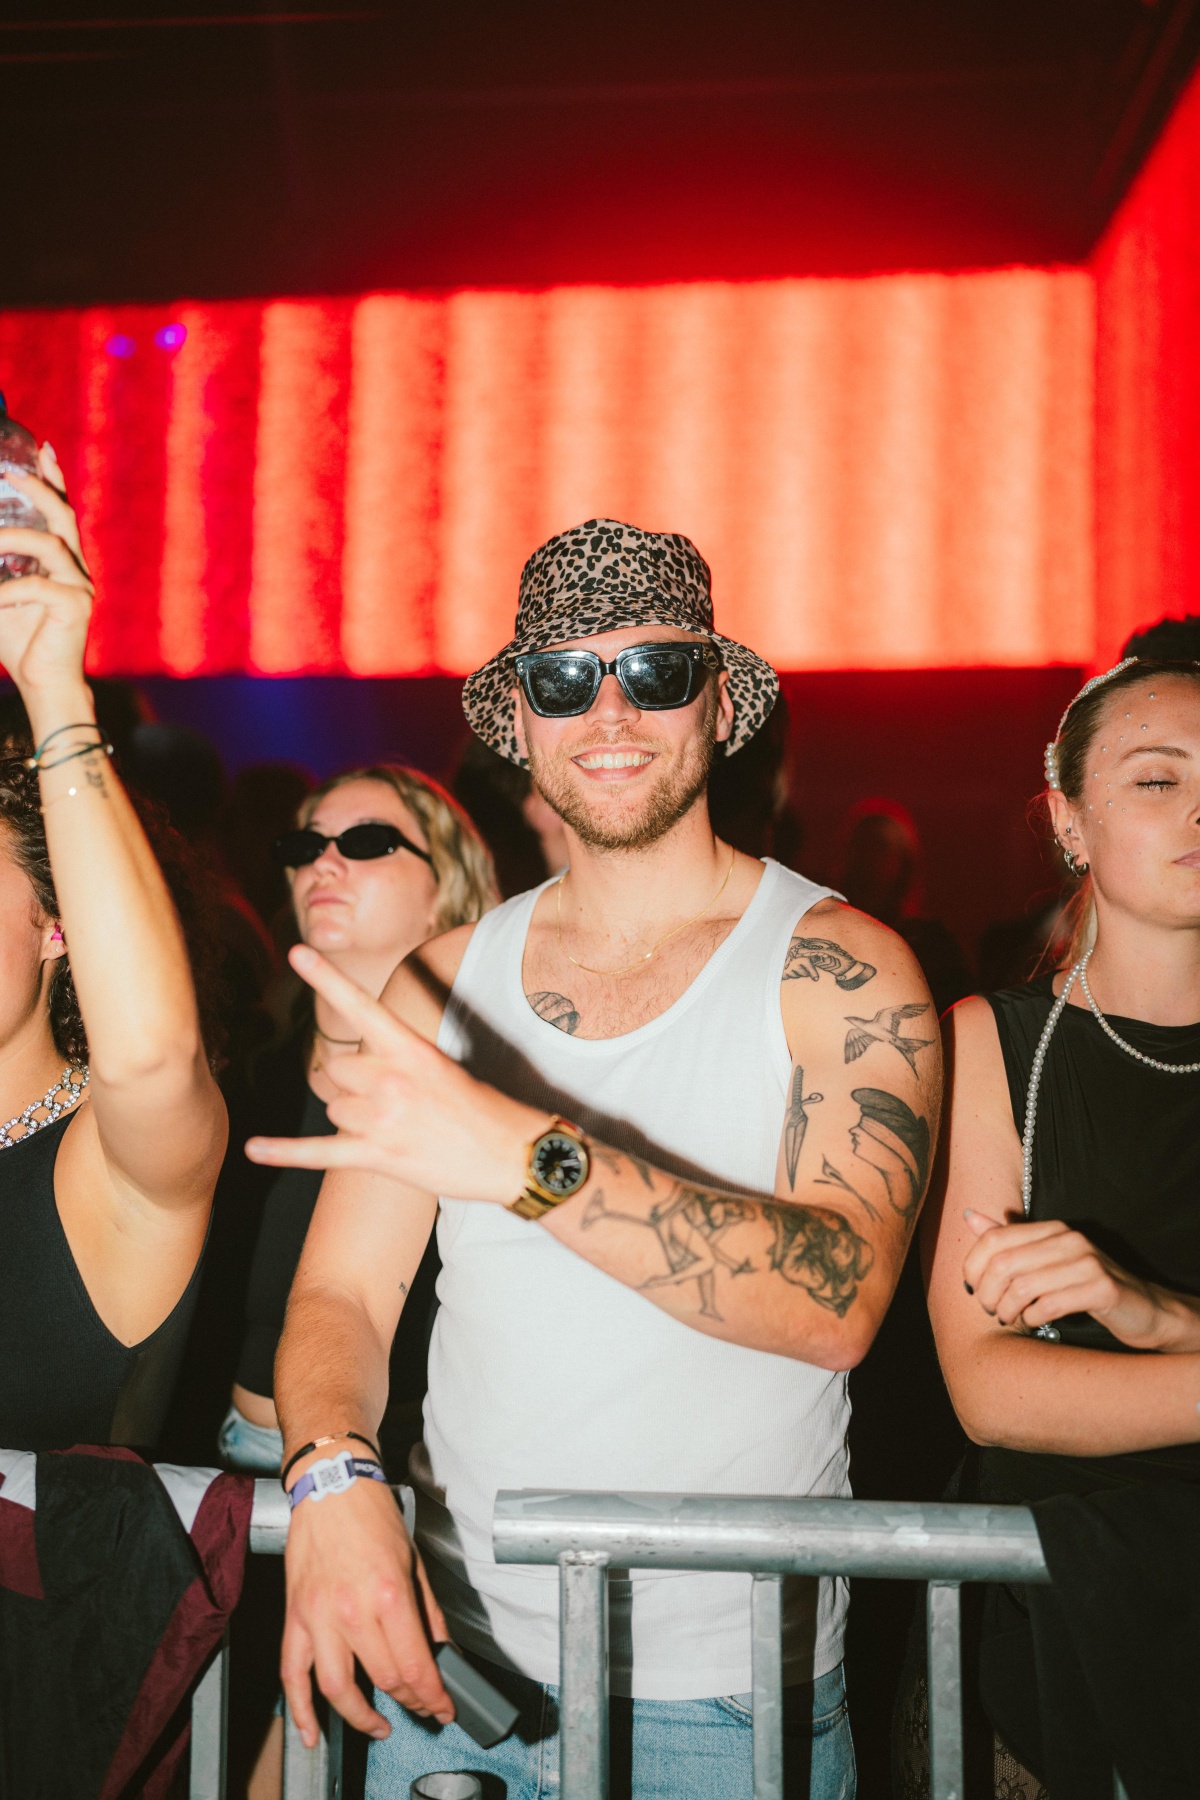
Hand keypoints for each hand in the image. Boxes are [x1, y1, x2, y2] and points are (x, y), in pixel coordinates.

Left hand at [0, 447, 93, 705]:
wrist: (43, 682)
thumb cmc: (20, 639)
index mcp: (61, 562)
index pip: (61, 513)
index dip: (54, 479)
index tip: (42, 448)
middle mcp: (75, 569)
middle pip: (63, 518)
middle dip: (41, 490)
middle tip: (12, 474)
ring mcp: (79, 587)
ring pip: (52, 545)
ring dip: (15, 537)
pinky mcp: (75, 608)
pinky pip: (39, 588)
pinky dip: (9, 591)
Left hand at [245, 944, 538, 1200]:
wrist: (512, 1154)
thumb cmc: (481, 1108)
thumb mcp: (442, 1066)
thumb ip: (396, 1060)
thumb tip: (352, 1073)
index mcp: (411, 1048)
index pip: (360, 1005)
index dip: (326, 977)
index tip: (297, 951)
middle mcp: (391, 1077)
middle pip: (337, 1071)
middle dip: (353, 1086)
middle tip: (393, 1104)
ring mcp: (382, 1117)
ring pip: (333, 1109)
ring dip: (353, 1119)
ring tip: (398, 1130)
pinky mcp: (377, 1154)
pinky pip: (318, 1152)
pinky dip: (283, 1153)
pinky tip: (253, 1149)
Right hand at [282, 1472, 453, 1744]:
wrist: (331, 1485)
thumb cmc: (373, 1517)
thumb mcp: (413, 1560)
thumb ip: (428, 1611)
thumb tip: (442, 1649)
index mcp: (388, 1593)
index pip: (414, 1664)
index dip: (433, 1695)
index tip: (444, 1708)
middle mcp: (352, 1610)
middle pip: (383, 1678)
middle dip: (409, 1701)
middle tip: (422, 1706)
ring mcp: (319, 1616)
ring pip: (337, 1687)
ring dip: (360, 1717)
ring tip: (379, 1726)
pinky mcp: (295, 1616)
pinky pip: (292, 1673)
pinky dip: (300, 1709)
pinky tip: (313, 1732)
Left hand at [962, 1209, 1199, 1350]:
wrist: (1142, 1308)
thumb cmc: (1085, 1286)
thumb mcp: (1045, 1260)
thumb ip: (1008, 1240)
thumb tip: (969, 1216)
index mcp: (1052, 1229)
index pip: (994, 1239)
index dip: (973, 1267)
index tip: (972, 1290)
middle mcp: (1069, 1239)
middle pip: (1003, 1263)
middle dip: (988, 1293)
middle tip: (991, 1311)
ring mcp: (1088, 1262)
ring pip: (1023, 1286)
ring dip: (1008, 1310)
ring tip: (1011, 1319)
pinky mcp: (1103, 1288)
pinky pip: (1050, 1304)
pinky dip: (1034, 1317)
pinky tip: (1035, 1322)